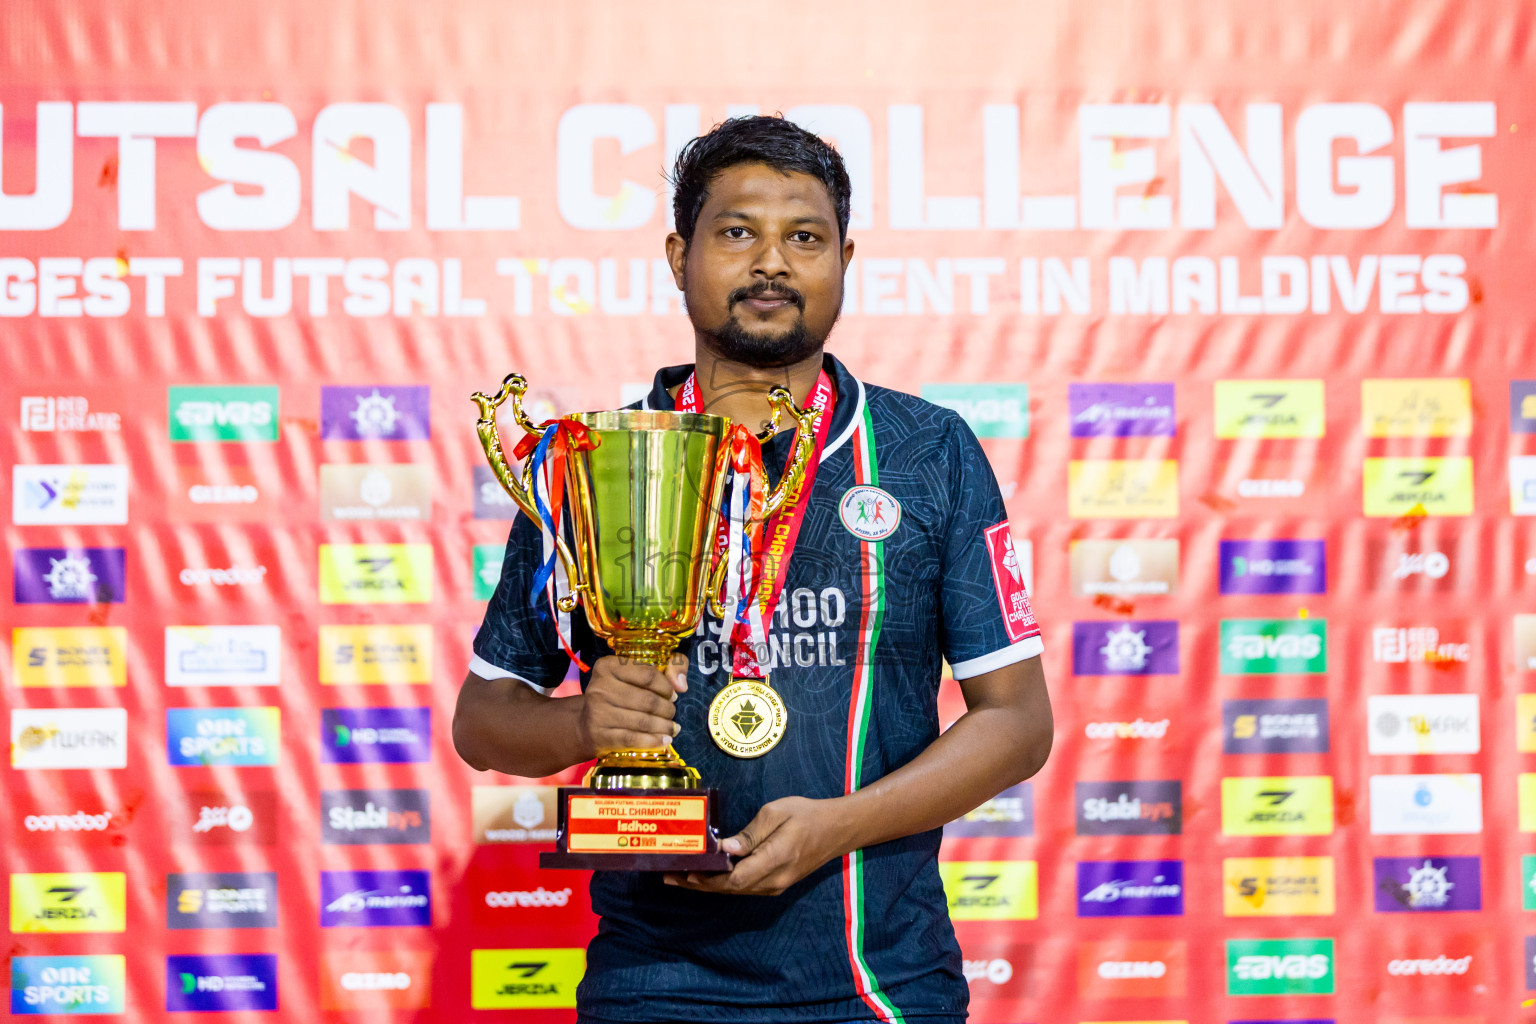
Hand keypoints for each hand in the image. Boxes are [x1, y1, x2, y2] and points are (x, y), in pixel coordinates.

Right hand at [578, 654, 687, 755]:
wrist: (585, 723)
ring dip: (664, 726)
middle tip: (671, 713)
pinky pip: (633, 739)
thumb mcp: (637, 673)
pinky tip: (665, 741)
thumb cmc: (618, 695)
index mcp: (608, 666)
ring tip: (672, 728)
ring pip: (642, 721)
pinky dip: (653, 741)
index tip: (673, 695)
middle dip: (667, 709)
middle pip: (647, 700)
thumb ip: (669, 666)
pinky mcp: (599, 735)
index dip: (667, 687)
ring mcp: (598, 712)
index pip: (648, 674)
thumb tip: (682, 684)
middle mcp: (600, 687)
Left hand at [663, 796, 849, 895]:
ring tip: (679, 877)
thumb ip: (750, 834)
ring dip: (706, 886)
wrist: (836, 830)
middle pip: (730, 888)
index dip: (710, 878)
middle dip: (698, 884)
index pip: (737, 877)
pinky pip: (743, 887)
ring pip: (735, 890)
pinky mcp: (775, 884)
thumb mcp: (776, 813)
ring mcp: (775, 885)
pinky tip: (705, 877)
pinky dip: (721, 883)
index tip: (687, 872)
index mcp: (776, 859)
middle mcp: (774, 879)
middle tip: (669, 876)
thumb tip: (725, 849)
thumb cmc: (806, 815)